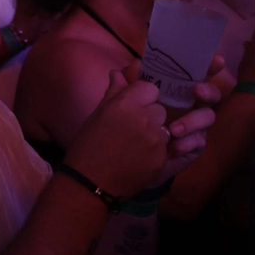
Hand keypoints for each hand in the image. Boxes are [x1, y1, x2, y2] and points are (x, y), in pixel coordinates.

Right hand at [63, 71, 171, 198]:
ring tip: (137, 143)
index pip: (149, 88)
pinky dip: (156, 150)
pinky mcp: (163, 157)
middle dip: (150, 116)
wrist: (90, 181)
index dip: (142, 97)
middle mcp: (144, 119)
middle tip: (133, 128)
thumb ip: (113, 93)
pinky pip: (166, 146)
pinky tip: (140, 156)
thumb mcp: (97, 115)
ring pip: (164, 127)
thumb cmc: (88, 146)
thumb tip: (118, 72)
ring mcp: (155, 139)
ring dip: (155, 132)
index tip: (133, 106)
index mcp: (124, 104)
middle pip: (159, 108)